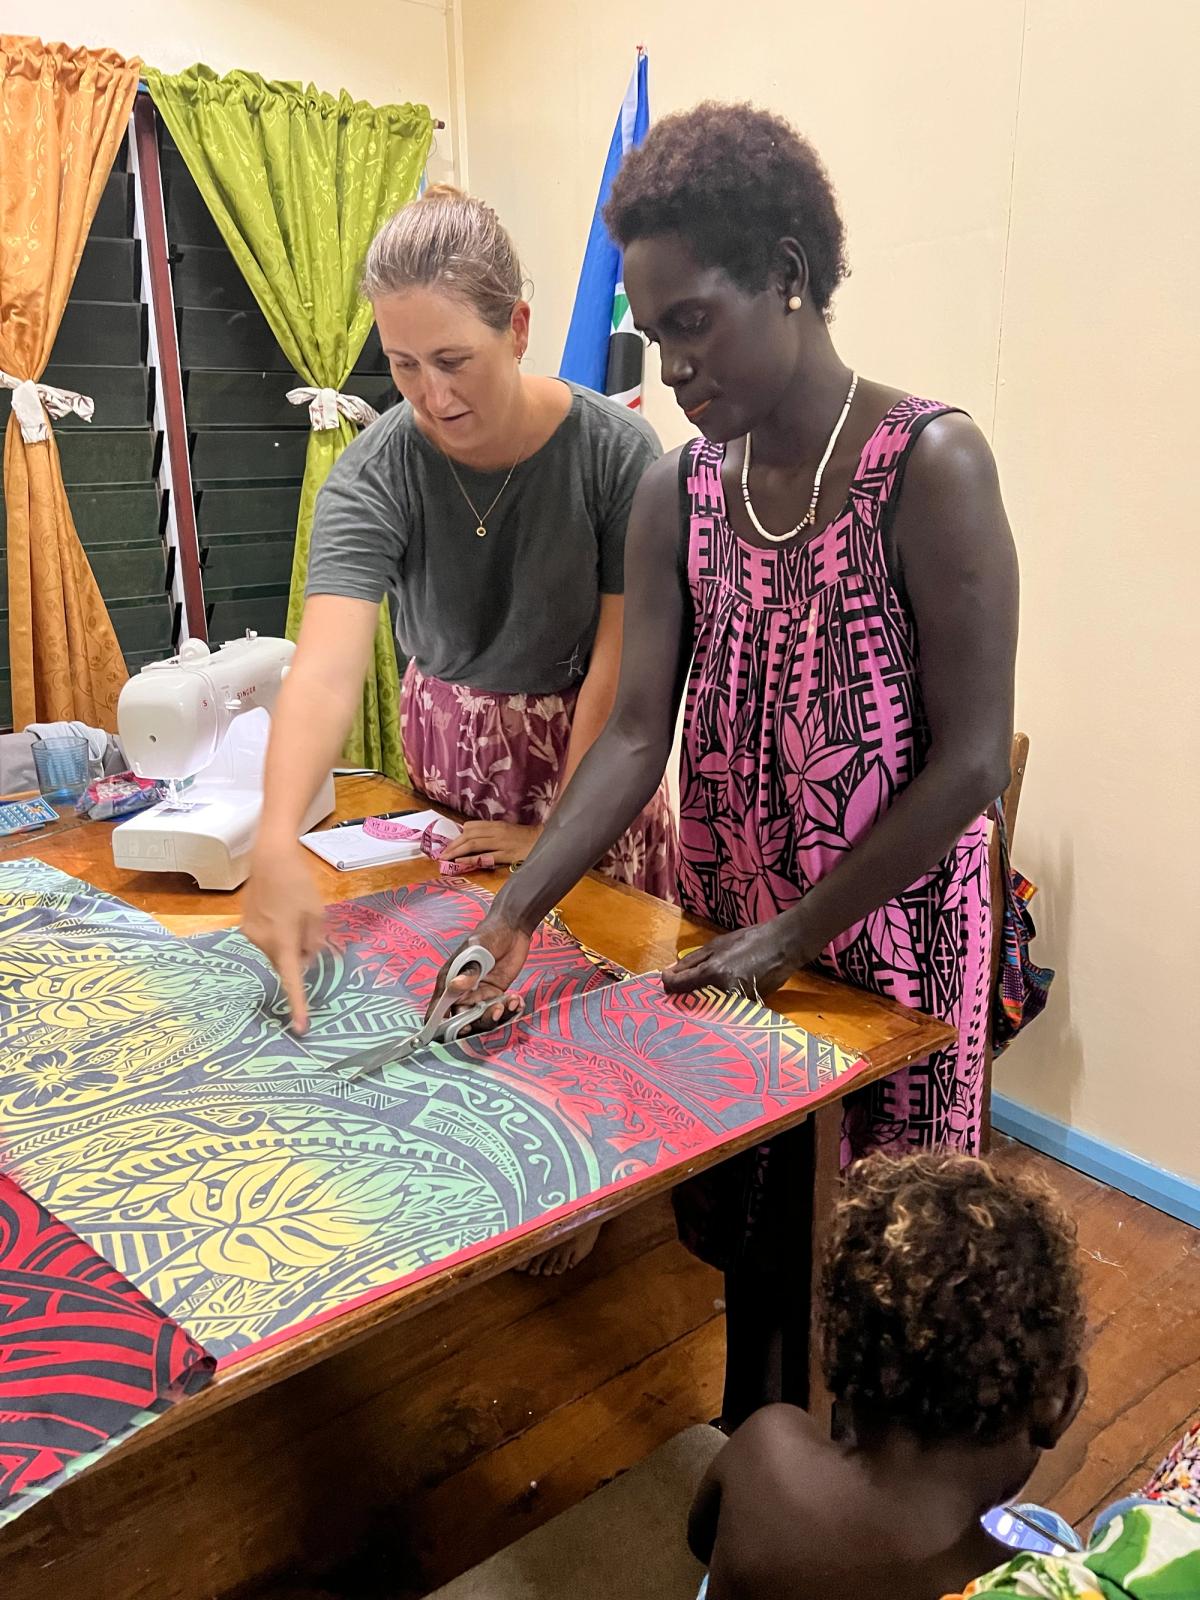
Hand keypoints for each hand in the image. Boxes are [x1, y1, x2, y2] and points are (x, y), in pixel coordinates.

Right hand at [241, 840, 326, 1033]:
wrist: (270, 857)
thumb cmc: (299, 885)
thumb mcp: (317, 915)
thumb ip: (313, 943)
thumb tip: (304, 962)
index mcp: (284, 942)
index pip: (292, 981)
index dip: (298, 1005)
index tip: (301, 1028)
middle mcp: (263, 943)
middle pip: (284, 962)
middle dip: (297, 955)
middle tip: (307, 927)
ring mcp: (250, 933)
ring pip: (274, 949)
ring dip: (285, 941)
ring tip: (293, 911)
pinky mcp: (244, 924)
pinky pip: (265, 937)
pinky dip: (275, 931)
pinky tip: (280, 909)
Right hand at [429, 916, 532, 1034]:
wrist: (512, 927)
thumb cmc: (488, 934)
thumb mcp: (477, 950)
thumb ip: (468, 970)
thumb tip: (455, 987)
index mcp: (449, 980)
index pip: (438, 1009)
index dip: (442, 1025)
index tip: (459, 1029)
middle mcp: (461, 992)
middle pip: (461, 1020)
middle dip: (477, 1022)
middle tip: (494, 1011)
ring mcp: (479, 995)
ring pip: (481, 1019)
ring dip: (495, 1017)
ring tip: (509, 1002)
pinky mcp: (495, 996)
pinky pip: (498, 1012)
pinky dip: (508, 1011)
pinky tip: (516, 1000)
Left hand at [439, 820, 541, 865]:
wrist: (544, 842)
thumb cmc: (526, 839)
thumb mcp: (507, 832)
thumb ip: (491, 834)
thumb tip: (474, 839)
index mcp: (496, 825)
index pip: (471, 826)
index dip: (458, 835)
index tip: (449, 845)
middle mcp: (497, 832)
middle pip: (469, 835)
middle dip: (453, 844)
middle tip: (441, 854)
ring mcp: (501, 843)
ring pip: (474, 844)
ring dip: (457, 851)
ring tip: (445, 858)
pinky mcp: (507, 854)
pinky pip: (485, 856)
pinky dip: (470, 859)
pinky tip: (460, 862)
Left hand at [662, 918, 814, 999]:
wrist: (784, 946)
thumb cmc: (750, 940)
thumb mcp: (716, 944)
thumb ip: (691, 961)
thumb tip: (670, 973)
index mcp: (714, 972)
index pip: (679, 985)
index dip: (668, 984)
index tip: (665, 981)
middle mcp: (724, 991)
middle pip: (692, 1003)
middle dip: (683, 998)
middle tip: (679, 992)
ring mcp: (738, 1003)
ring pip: (709, 1009)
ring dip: (700, 1004)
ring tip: (697, 997)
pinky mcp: (749, 1009)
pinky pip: (726, 1010)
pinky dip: (718, 1006)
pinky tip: (717, 999)